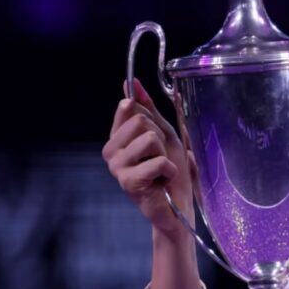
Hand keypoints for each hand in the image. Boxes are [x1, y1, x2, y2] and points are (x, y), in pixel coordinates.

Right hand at [101, 78, 196, 240]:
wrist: (177, 206)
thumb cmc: (171, 170)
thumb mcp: (163, 134)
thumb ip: (148, 109)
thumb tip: (131, 82)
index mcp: (116, 137)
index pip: (129, 107)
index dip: (150, 118)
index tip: (156, 137)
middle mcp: (110, 151)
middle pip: (140, 120)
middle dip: (160, 137)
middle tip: (160, 157)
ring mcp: (116, 167)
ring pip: (149, 138)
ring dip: (165, 154)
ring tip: (161, 169)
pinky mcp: (128, 182)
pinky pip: (157, 161)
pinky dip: (169, 170)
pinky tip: (162, 181)